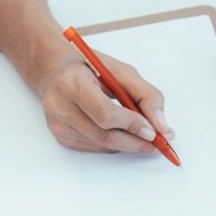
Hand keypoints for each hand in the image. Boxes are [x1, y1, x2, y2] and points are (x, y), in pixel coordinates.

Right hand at [35, 48, 173, 153]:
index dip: (132, 125)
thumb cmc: (88, 68)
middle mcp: (60, 106)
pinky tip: (120, 132)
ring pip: (103, 145)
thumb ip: (146, 96)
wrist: (52, 70)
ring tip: (143, 136)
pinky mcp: (61, 137)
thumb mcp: (121, 71)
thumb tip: (162, 127)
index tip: (154, 132)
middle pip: (105, 136)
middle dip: (136, 142)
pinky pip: (96, 148)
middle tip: (158, 144)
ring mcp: (58, 125)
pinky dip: (114, 144)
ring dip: (128, 144)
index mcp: (73, 83)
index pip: (106, 114)